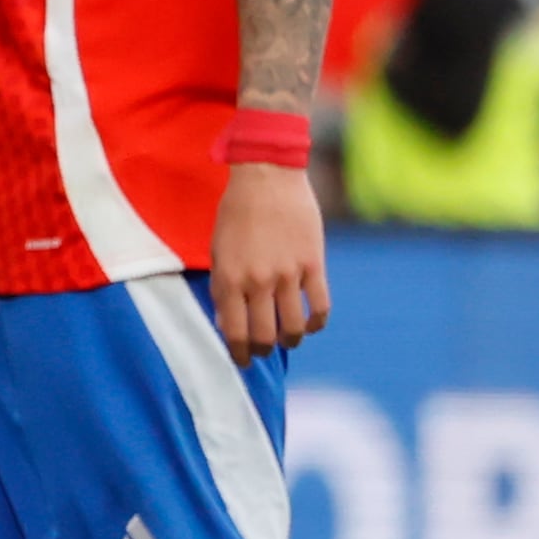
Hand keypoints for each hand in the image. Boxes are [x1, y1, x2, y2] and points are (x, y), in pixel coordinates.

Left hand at [208, 160, 329, 362]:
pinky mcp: (314, 264)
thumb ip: (224, 286)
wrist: (267, 178)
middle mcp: (257, 281)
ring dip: (291, 340)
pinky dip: (317, 323)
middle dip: (262, 350)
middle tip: (262, 351)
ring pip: (293, 326)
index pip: (234, 331)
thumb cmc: (235, 212)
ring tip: (288, 340)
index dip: (238, 353)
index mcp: (229, 278)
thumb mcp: (218, 250)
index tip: (241, 361)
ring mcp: (288, 274)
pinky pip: (320, 306)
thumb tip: (229, 323)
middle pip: (264, 335)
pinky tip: (312, 325)